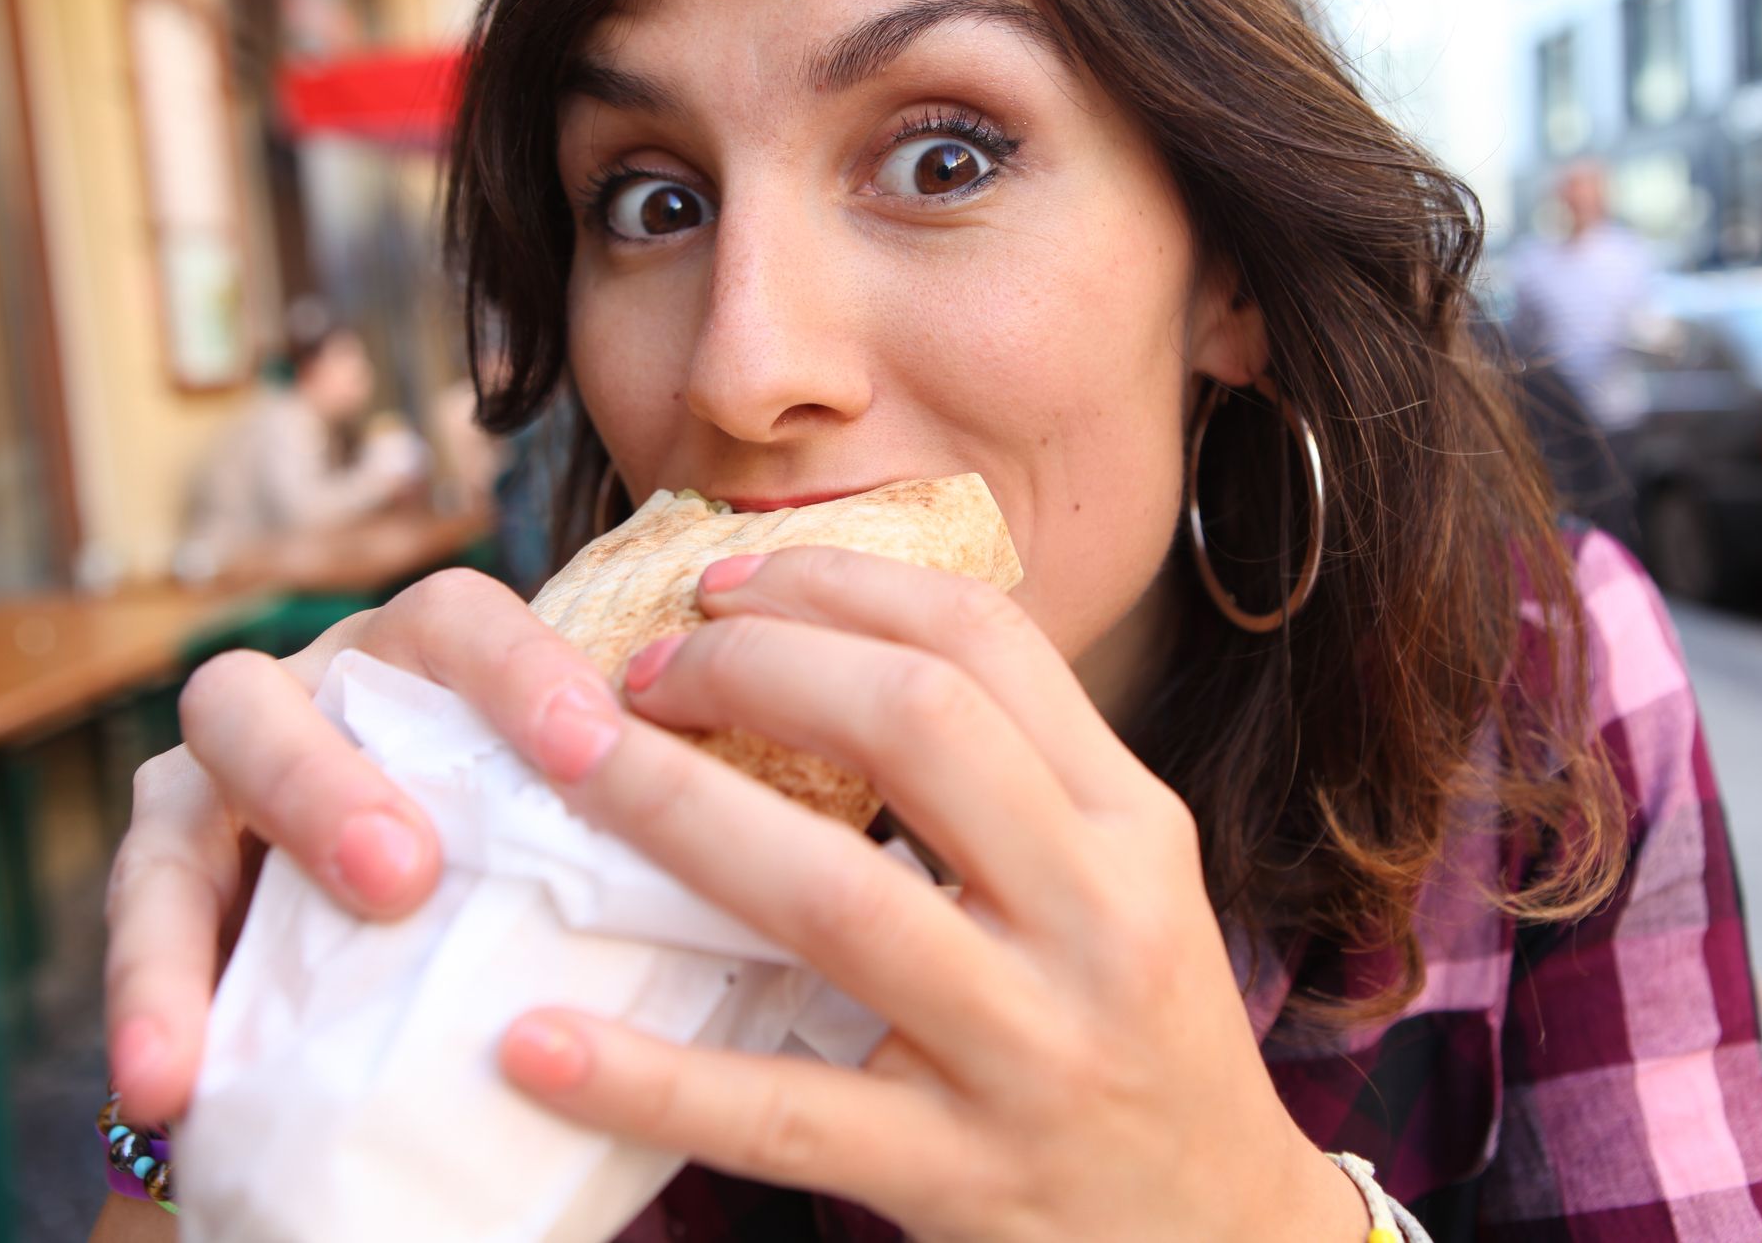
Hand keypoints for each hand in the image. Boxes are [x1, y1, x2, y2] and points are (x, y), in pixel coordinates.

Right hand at [101, 570, 622, 1121]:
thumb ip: (626, 830)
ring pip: (199, 773)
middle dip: (335, 777)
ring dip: (213, 891)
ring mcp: (227, 764)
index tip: (592, 754)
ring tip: (224, 1020)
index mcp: (425, 661)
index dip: (523, 674)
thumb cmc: (520, 867)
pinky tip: (166, 1083)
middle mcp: (319, 686)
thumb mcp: (570, 837)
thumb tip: (762, 880)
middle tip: (401, 876)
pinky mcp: (164, 859)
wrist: (403, 952)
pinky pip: (143, 908)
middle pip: (300, 683)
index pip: (462, 623)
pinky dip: (151, 994)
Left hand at [493, 549, 1366, 1241]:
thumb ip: (1014, 776)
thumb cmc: (1145, 1036)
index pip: (987, 644)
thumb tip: (826, 650)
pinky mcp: (960, 1178)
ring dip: (676, 809)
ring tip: (567, 758)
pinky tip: (536, 1043)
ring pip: (834, 897)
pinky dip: (649, 1079)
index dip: (839, 587)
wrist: (1224, 1240)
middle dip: (754, 667)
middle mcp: (1098, 919)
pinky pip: (781, 1116)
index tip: (726, 583)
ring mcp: (1032, 1052)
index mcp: (1129, 825)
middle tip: (640, 670)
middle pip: (915, 726)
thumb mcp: (1124, 882)